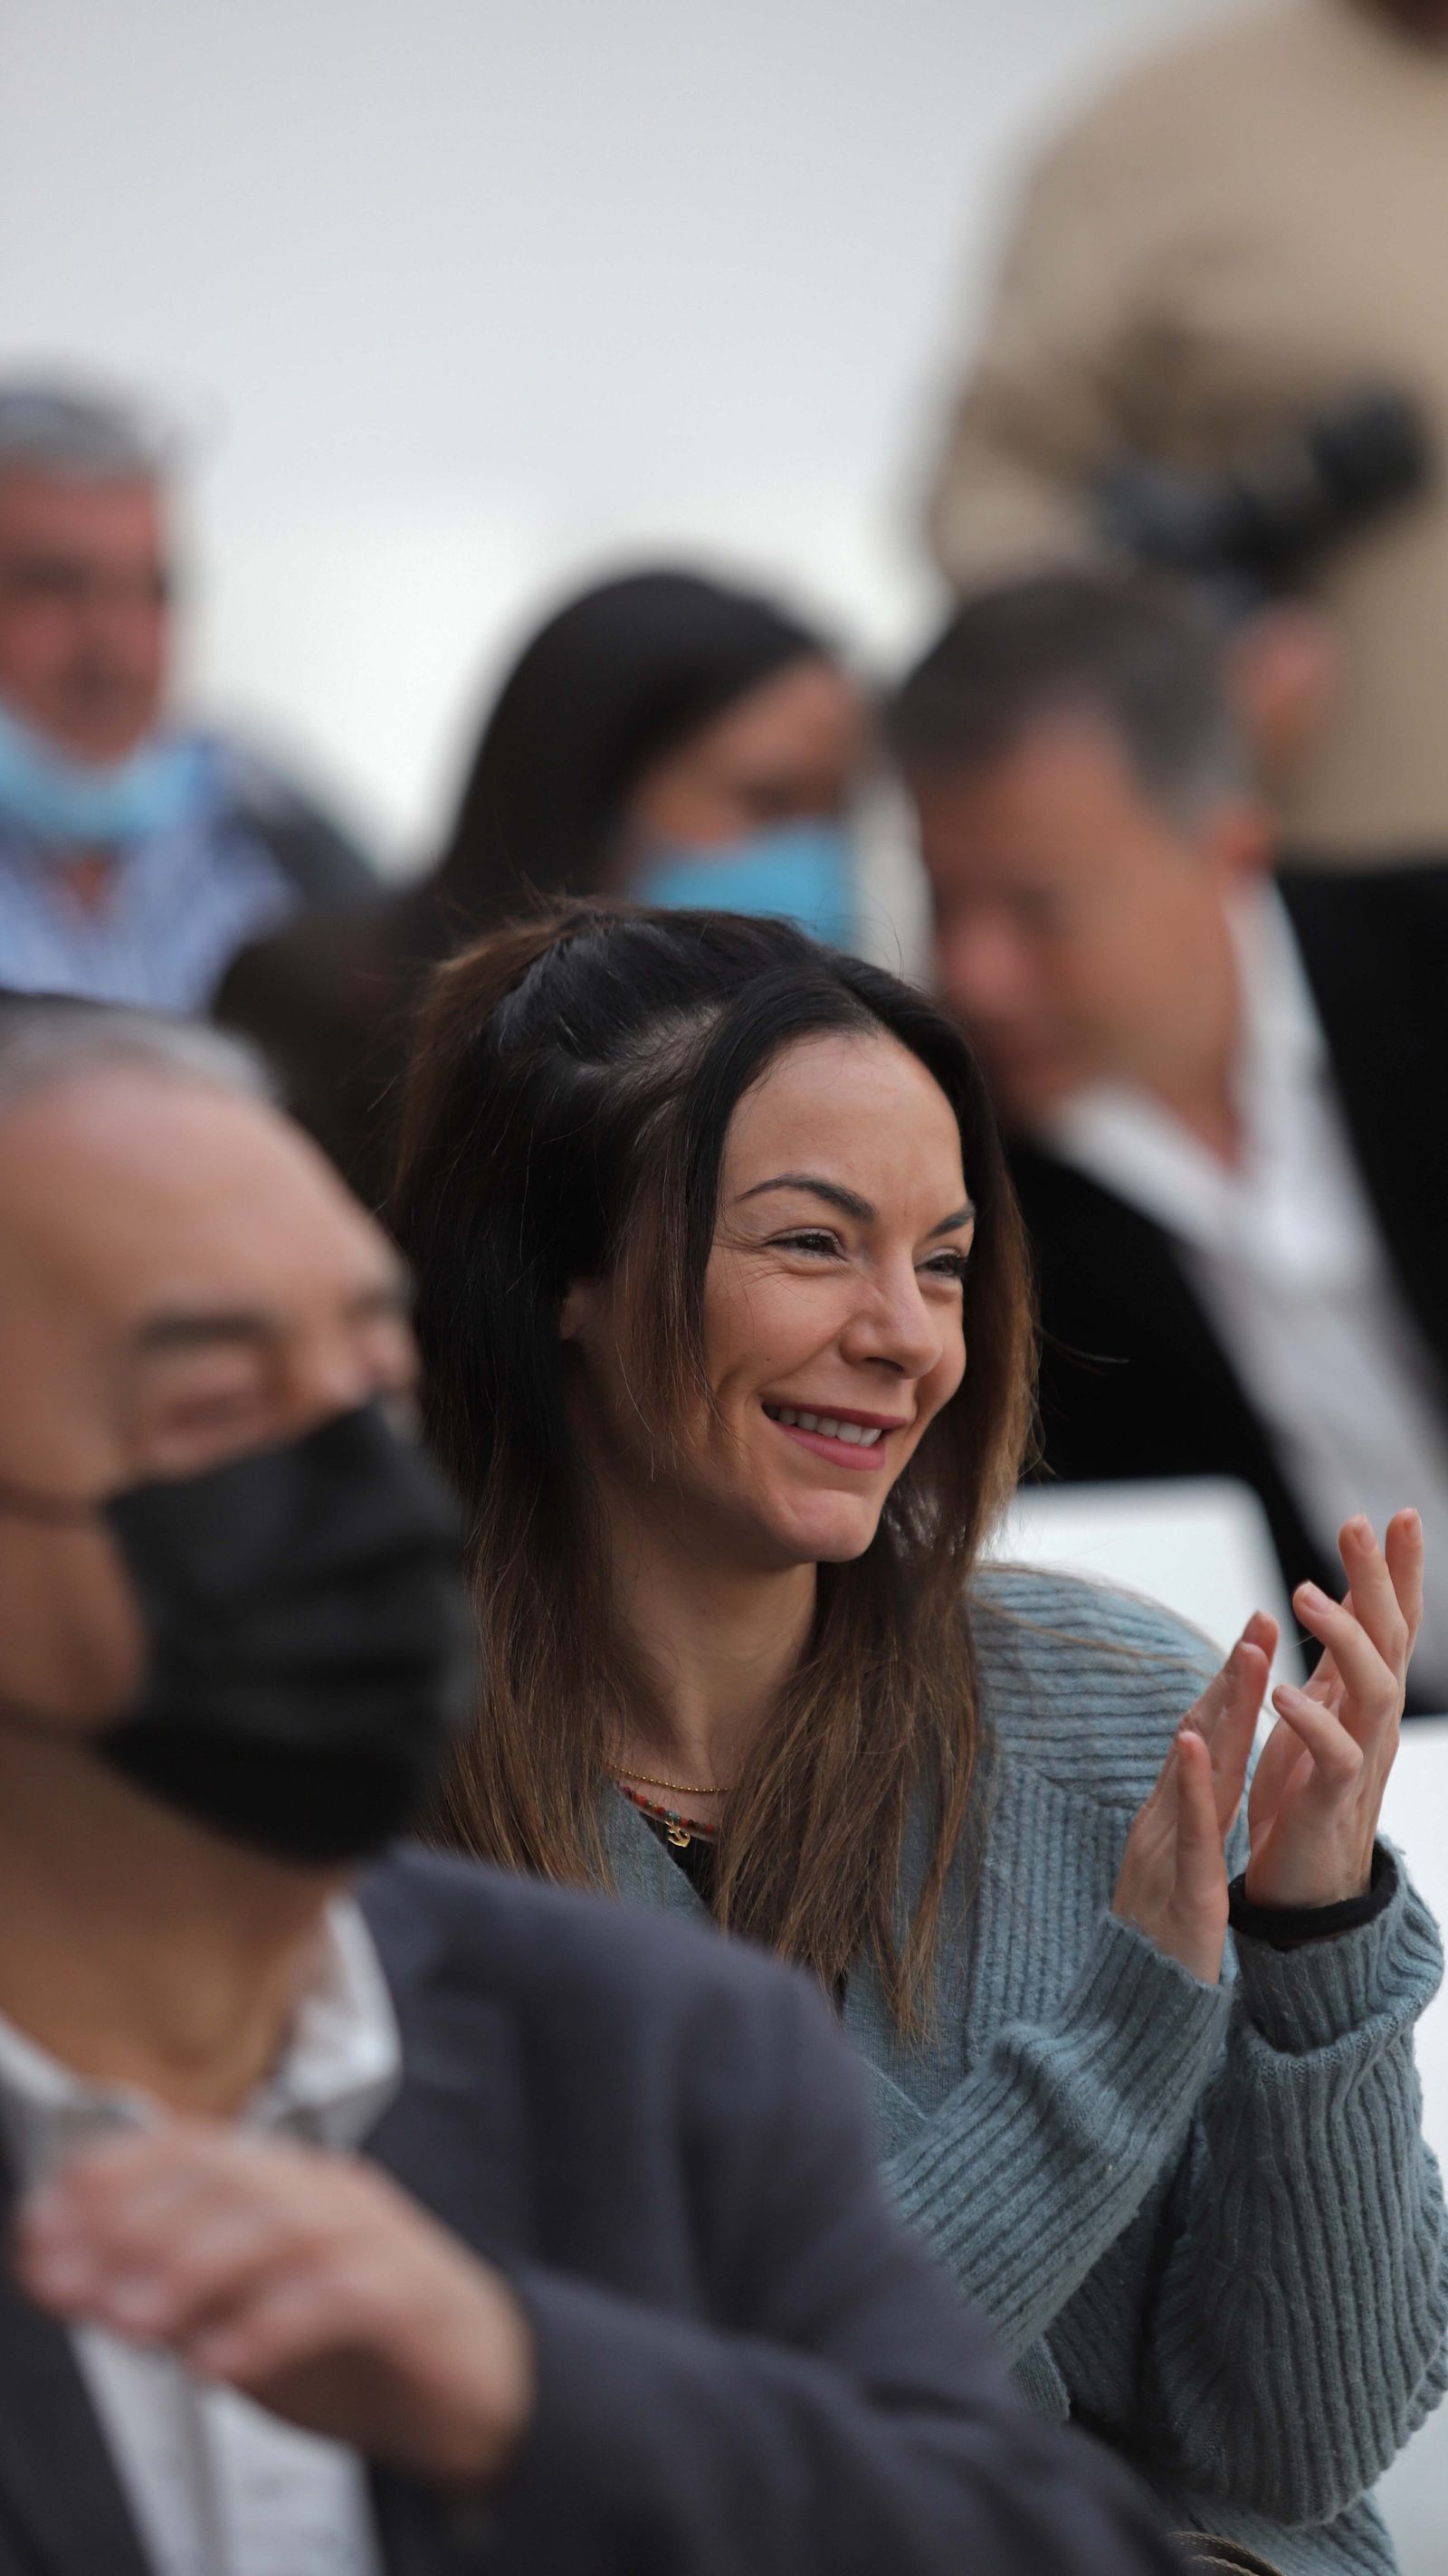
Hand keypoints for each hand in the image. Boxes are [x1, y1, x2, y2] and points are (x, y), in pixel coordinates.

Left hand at [13, 2125, 535, 2489]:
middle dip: (138, 2224)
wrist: (480, 2387)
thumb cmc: (361, 2347)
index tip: (46, 2219)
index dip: (114, 2176)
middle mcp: (330, 2194)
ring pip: (282, 2224)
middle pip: (231, 2178)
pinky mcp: (414, 2298)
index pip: (193, 2149)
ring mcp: (378, 2238)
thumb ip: (174, 2302)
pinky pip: (340, 2297)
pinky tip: (222, 2361)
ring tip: (133, 2320)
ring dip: (195, 2270)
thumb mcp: (247, 2325)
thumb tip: (80, 2282)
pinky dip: (272, 2327)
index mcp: (288, 2185)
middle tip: (74, 2278)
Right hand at [1112, 1621, 1271, 1982]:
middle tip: (1259, 1618)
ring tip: (1243, 1657)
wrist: (1129, 2020)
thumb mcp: (1174, 1875)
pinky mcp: (1180, 1894)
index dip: (1228, 1687)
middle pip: (1200, 1741)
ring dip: (1218, 1711)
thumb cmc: (1157, 1953)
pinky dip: (1190, 1787)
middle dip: (1231, 1678)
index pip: (1204, 1744)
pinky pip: (1188, 1833)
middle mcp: (1162, 1826)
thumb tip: (1198, 1778)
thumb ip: (1186, 1825)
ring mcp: (1166, 1856)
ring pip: (1197, 1773)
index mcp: (1169, 1823)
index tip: (1256, 1635)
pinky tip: (1194, 1745)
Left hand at [1245, 1511, 1421, 1909]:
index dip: (1397, 1571)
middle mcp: (1374, 1724)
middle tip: (1355, 1525)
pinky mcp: (1331, 1805)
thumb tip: (1348, 1601)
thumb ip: (1336, 1663)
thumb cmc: (1307, 1798)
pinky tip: (1283, 1694)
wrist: (1306, 1893)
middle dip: (1379, 1581)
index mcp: (1364, 1699)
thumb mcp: (1322, 1715)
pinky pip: (1335, 1759)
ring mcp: (1360, 1763)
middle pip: (1391, 1642)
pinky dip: (1312, 1723)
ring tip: (1302, 1596)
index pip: (1391, 1623)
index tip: (1395, 1513)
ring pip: (1374, 1692)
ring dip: (1343, 1640)